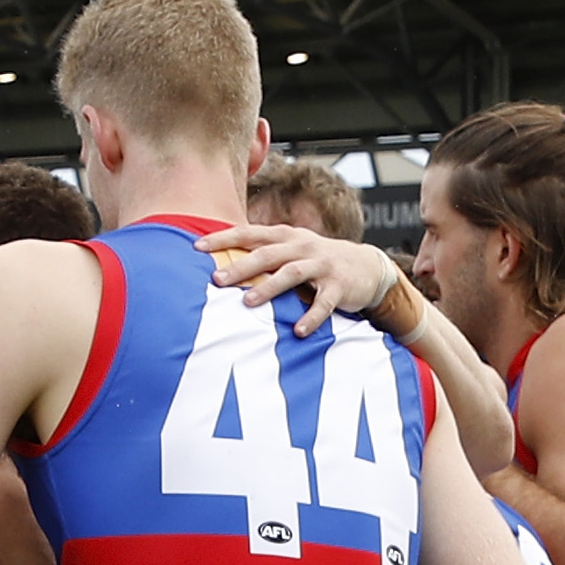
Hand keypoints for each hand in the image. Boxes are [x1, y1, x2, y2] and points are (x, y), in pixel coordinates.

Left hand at [200, 220, 391, 338]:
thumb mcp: (291, 250)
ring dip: (270, 288)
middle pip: (268, 254)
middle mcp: (302, 247)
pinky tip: (299, 331)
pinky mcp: (339, 286)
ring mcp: (322, 265)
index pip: (249, 233)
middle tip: (217, 279)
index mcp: (286, 236)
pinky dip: (312, 316)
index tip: (197, 247)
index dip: (224, 239)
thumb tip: (219, 264)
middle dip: (241, 266)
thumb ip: (262, 254)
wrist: (367, 266)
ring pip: (292, 273)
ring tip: (249, 302)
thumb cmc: (317, 260)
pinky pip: (324, 303)